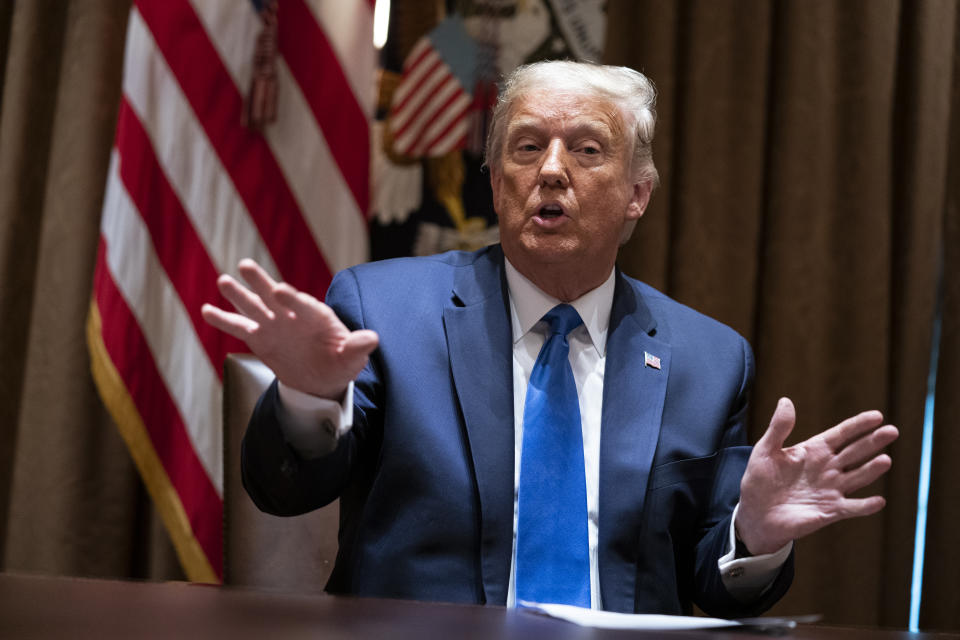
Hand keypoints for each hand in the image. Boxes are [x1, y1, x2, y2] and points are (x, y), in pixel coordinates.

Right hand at [201, 259, 378, 399]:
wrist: (322, 378)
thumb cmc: (340, 362)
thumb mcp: (352, 357)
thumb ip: (358, 347)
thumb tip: (372, 338)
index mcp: (317, 316)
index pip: (304, 305)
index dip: (293, 299)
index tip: (280, 291)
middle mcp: (292, 315)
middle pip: (275, 297)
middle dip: (262, 282)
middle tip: (247, 266)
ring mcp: (274, 325)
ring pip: (254, 307)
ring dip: (239, 295)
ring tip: (223, 281)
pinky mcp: (260, 338)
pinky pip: (239, 327)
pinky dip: (223, 319)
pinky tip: (206, 310)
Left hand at [735, 397, 898, 554]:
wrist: (756, 514)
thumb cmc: (760, 480)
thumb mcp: (765, 450)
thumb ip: (778, 428)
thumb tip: (785, 400)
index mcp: (814, 450)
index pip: (841, 434)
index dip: (858, 425)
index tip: (877, 416)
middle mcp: (828, 468)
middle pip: (855, 452)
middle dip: (873, 442)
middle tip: (892, 431)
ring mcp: (831, 489)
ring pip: (858, 477)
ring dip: (872, 470)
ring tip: (885, 460)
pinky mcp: (830, 511)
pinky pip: (852, 508)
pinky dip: (865, 506)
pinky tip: (878, 501)